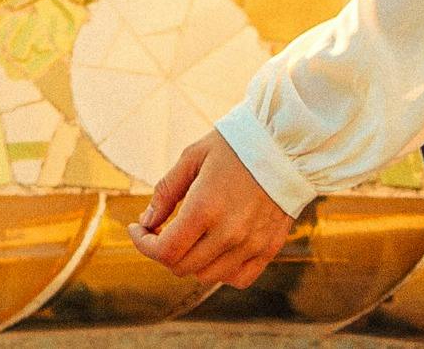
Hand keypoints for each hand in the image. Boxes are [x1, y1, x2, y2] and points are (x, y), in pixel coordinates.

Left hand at [126, 129, 301, 289]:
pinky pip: (239, 278)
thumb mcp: (192, 157)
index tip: (137, 229)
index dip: (143, 244)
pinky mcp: (269, 248)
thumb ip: (166, 191)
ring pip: (208, 276)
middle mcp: (229, 233)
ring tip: (188, 237)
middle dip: (162, 251)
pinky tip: (215, 250)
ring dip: (190, 261)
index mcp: (205, 207)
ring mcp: (252, 244)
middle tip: (160, 230)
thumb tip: (147, 221)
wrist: (286, 145)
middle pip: (182, 267)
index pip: (165, 251)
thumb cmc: (235, 145)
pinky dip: (221, 271)